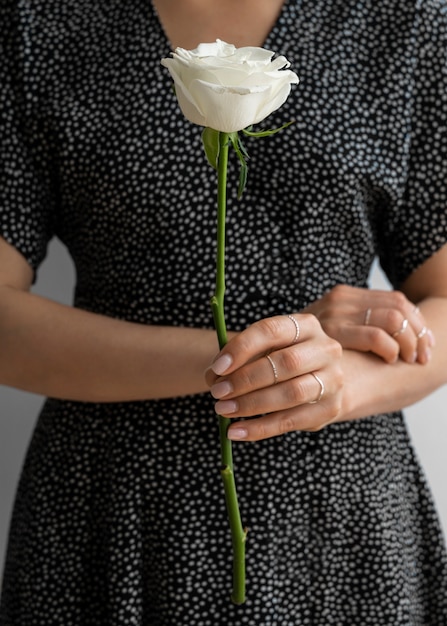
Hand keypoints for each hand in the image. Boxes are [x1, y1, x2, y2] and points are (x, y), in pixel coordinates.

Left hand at [206, 314, 342, 440]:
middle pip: (285, 363)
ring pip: (291, 393)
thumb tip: (214, 377)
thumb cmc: (283, 360)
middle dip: (246, 379)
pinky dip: (260, 428)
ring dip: (252, 404)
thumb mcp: (263, 350)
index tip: (218, 367)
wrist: (324, 380)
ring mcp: (332, 379)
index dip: (242, 348)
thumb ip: (238, 359)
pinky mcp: (330, 408)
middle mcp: (325, 349)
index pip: (271, 331)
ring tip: (223, 411)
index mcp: (304, 325)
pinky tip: (236, 431)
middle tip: (218, 392)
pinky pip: (291, 421)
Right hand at [304, 285, 433, 364]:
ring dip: (409, 342)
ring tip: (409, 360)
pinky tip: (390, 360)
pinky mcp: (331, 330)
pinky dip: (390, 348)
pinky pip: (374, 335)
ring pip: (393, 319)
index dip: (418, 323)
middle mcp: (341, 298)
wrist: (259, 350)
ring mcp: (336, 312)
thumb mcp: (329, 333)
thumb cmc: (299, 350)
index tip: (425, 345)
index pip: (396, 301)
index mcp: (345, 295)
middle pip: (399, 307)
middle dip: (419, 334)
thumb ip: (354, 328)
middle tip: (423, 357)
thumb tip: (396, 339)